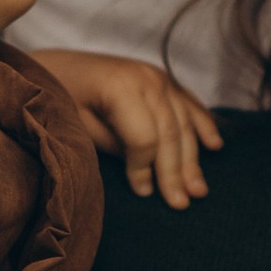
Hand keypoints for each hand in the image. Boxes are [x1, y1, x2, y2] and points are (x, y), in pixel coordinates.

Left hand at [39, 51, 223, 207]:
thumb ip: (114, 144)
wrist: (55, 67)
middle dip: (175, 172)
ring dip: (192, 159)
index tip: (142, 193)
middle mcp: (147, 78)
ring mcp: (158, 76)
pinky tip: (215, 146)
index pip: (145, 138)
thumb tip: (146, 169)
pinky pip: (190, 105)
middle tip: (180, 204)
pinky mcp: (163, 79)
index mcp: (121, 87)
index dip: (144, 169)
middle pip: (170, 133)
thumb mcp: (78, 126)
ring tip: (198, 191)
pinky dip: (203, 126)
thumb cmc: (60, 99)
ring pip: (184, 124)